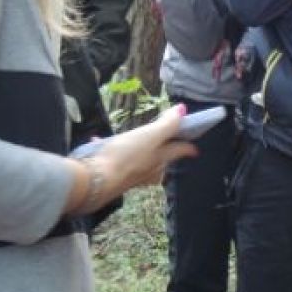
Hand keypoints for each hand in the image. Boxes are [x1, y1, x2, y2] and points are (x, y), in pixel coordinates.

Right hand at [69, 106, 198, 213]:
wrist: (96, 181)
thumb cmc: (126, 156)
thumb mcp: (149, 135)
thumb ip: (167, 124)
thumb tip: (183, 110)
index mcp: (161, 159)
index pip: (180, 151)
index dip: (188, 147)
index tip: (194, 148)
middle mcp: (149, 170)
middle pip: (161, 159)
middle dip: (162, 149)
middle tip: (161, 139)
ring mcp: (131, 176)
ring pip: (139, 161)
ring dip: (136, 149)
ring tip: (127, 138)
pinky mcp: (113, 177)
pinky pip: (116, 161)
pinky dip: (111, 151)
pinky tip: (97, 142)